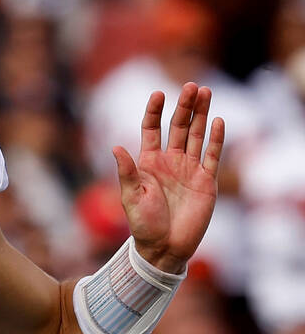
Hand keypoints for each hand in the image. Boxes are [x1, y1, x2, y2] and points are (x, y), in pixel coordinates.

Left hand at [114, 83, 224, 273]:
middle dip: (184, 106)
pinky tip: (218, 120)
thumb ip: (126, 171)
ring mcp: (189, 169)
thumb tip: (115, 146)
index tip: (158, 93)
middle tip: (191, 85)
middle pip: (178, 127)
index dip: (154, 111)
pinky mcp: (207, 181)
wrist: (165, 248)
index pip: (152, 130)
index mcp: (148, 162)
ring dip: (201, 114)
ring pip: (196, 135)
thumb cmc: (143, 224)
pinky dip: (216, 138)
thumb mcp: (131, 197)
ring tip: (205, 92)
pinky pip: (212, 155)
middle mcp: (170, 161)